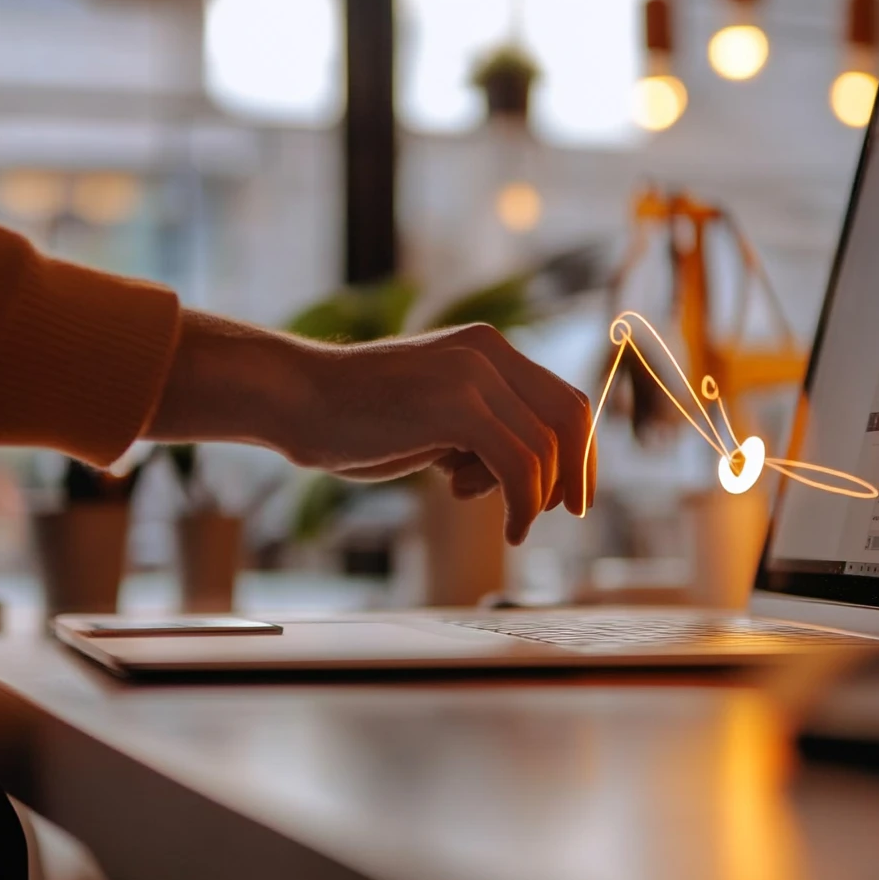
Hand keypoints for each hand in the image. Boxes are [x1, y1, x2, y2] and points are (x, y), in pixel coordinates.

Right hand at [149, 312, 594, 544]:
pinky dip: (525, 505)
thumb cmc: (357, 419)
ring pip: (547, 446)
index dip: (580, 450)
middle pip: (570, 415)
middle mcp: (488, 352)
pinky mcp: (456, 405)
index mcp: (487, 349)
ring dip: (542, 497)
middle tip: (567, 513)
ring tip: (514, 525)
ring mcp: (473, 374)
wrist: (298, 400)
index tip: (572, 493)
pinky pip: (520, 464)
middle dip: (577, 472)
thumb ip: (481, 432)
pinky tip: (510, 530)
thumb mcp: (434, 417)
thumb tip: (531, 475)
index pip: (563, 398)